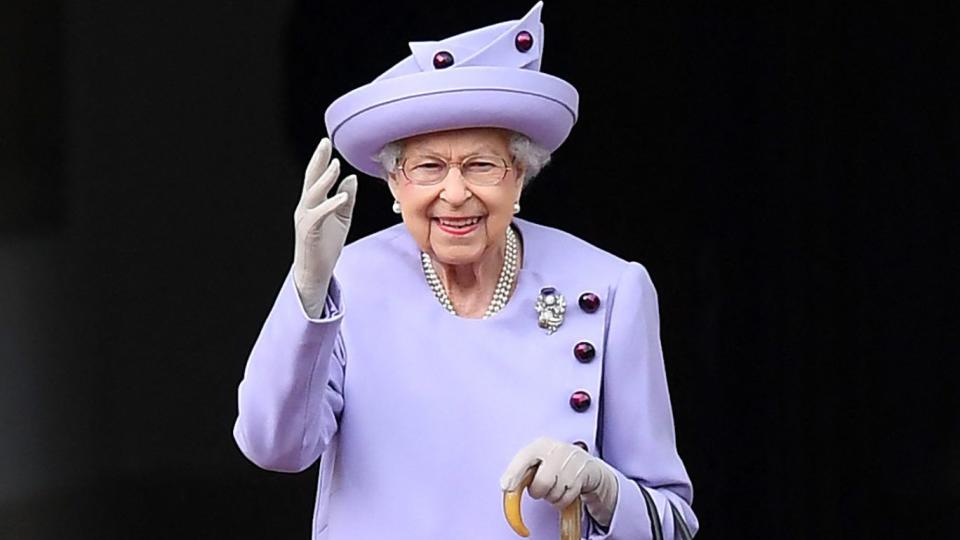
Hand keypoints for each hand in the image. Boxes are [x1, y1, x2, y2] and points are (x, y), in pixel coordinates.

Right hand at [292, 138, 357, 317]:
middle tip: (324, 143)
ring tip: (335, 166)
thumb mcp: (341, 218)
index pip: (316, 177)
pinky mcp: (310, 232)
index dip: (321, 160)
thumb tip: (351, 178)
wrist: (315, 272)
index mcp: (313, 203)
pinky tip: (342, 196)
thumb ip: (346, 198)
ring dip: (324, 179)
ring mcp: (306, 219)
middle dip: (318, 161)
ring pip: (313, 194)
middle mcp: (306, 207)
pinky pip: (319, 215)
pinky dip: (331, 205)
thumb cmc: (326, 245)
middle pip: (311, 179)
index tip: (327, 143)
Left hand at [500, 437, 619, 526]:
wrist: (588, 467)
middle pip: (541, 482)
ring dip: (552, 497)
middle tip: (541, 488)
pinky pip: (566, 498)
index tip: (505, 486)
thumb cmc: (557, 465)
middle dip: (538, 491)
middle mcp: (557, 449)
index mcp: (541, 444)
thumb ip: (523, 471)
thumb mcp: (540, 462)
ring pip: (554, 493)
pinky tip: (566, 490)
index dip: (514, 473)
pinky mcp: (584, 474)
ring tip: (556, 487)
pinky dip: (562, 501)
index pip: (525, 457)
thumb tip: (507, 486)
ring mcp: (572, 461)